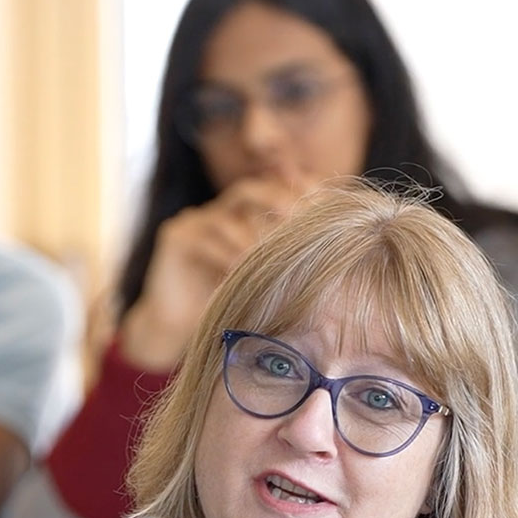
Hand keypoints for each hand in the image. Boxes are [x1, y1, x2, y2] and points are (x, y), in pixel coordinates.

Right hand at [116, 173, 316, 371]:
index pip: (274, 190)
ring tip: (273, 258)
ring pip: (229, 214)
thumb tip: (342, 249)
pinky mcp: (174, 236)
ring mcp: (194, 220)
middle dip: (278, 202)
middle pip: (252, 191)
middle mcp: (219, 211)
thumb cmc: (225, 306)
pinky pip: (206, 237)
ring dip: (253, 238)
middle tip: (302, 221)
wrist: (174, 328)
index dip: (300, 193)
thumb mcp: (264, 280)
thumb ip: (290, 260)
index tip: (328, 206)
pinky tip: (242, 274)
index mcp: (243, 216)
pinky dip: (227, 254)